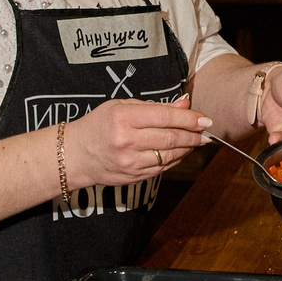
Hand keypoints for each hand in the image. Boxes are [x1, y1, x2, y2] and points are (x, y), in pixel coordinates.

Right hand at [67, 97, 211, 187]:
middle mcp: (126, 141)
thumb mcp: (122, 107)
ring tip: (198, 140)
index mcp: (123, 118)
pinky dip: (176, 159)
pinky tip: (182, 151)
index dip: (189, 119)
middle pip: (171, 138)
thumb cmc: (99, 125)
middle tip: (206, 131)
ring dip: (188, 148)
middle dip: (193, 134)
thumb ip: (155, 107)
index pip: (164, 117)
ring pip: (170, 155)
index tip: (205, 119)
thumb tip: (184, 105)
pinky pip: (163, 167)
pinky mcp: (134, 176)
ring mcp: (130, 162)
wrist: (75, 155)